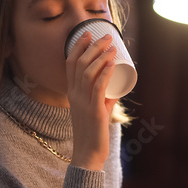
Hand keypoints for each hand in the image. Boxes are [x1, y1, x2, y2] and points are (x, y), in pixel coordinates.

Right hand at [65, 31, 117, 170]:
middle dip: (92, 47)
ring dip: (100, 57)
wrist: (88, 153)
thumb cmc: (93, 132)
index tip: (87, 33)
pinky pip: (98, 88)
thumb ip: (105, 98)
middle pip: (79, 64)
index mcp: (71, 93)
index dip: (77, 46)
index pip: (70, 64)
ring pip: (88, 73)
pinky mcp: (94, 111)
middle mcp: (74, 96)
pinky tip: (112, 64)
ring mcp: (83, 103)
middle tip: (106, 37)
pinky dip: (105, 74)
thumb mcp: (97, 109)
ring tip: (112, 47)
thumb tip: (118, 86)